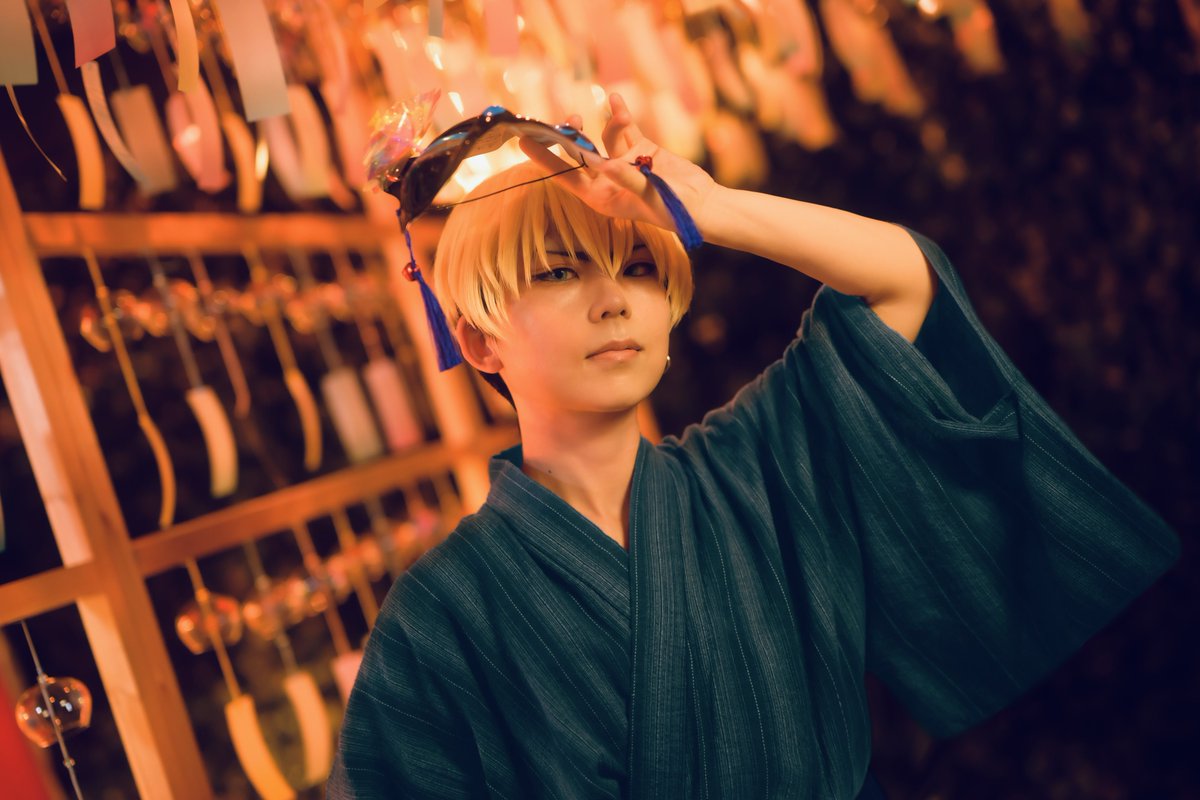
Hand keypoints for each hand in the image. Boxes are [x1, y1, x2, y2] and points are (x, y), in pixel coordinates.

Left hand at [518, 93, 716, 234]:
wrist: (703, 204)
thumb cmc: (673, 210)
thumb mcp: (648, 195)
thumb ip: (625, 177)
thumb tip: (603, 163)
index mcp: (600, 198)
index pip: (565, 177)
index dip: (543, 160)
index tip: (523, 142)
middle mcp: (607, 180)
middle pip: (578, 155)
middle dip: (571, 135)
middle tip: (567, 118)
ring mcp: (623, 163)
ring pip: (603, 137)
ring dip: (606, 123)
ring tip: (615, 110)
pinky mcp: (641, 149)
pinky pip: (624, 129)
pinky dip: (621, 114)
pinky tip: (616, 100)